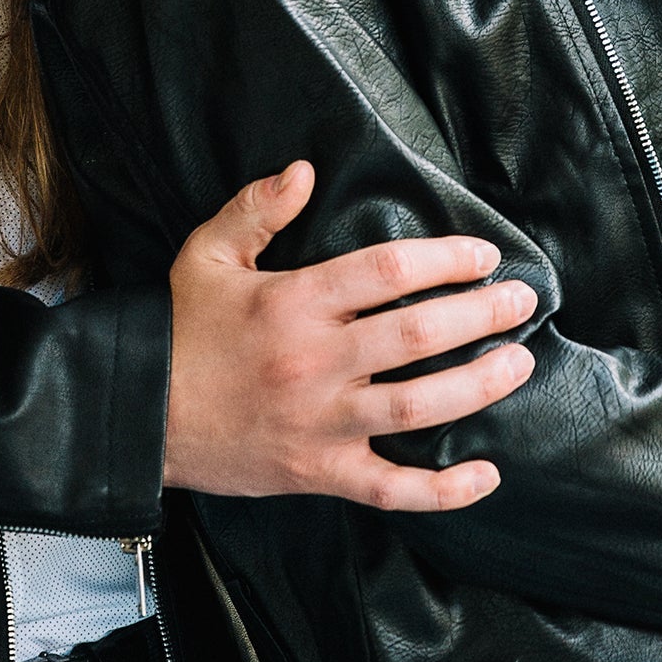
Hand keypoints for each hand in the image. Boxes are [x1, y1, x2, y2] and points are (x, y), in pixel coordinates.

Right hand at [163, 162, 535, 509]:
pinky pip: (393, 489)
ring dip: (479, 384)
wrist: (139, 414)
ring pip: (420, 407)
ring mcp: (322, 423)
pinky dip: (444, 490)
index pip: (388, 271)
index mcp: (294, 303)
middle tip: (522, 301)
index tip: (481, 254)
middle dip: (482, 314)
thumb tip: (302, 171)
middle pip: (419, 335)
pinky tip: (486, 475)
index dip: (445, 259)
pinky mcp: (320, 473)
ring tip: (520, 362)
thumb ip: (256, 209)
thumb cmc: (179, 331)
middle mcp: (316, 362)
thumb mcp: (206, 254)